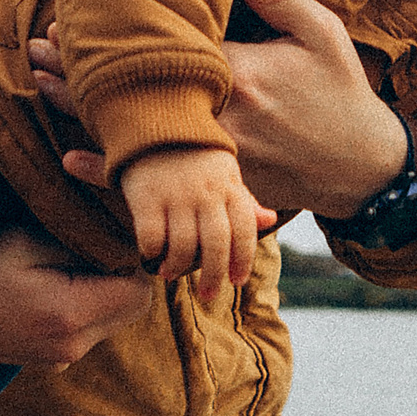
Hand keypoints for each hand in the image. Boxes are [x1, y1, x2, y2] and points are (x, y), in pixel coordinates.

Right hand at [0, 227, 153, 366]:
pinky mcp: (38, 359)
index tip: (110, 228)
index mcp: (67, 316)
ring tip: (60, 253)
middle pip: (130, 308)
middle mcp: (67, 348)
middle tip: (88, 234)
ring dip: (99, 286)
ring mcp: (52, 359)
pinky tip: (42, 277)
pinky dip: (78, 301)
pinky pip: (81, 327)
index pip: (141, 291)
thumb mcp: (23, 237)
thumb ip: (81, 239)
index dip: (132, 256)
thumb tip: (122, 236)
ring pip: (107, 317)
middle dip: (120, 271)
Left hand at [31, 0, 406, 217]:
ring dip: (84, 109)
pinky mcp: (217, 184)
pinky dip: (111, 173)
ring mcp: (216, 157)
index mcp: (245, 72)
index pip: (168, 44)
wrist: (365, 168)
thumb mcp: (321, 33)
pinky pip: (156, 180)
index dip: (118, 29)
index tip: (75, 12)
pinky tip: (71, 160)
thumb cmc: (342, 93)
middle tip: (37, 46)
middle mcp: (222, 117)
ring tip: (40, 84)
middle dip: (84, 67)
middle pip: (140, 87)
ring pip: (138, 131)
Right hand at [121, 146, 264, 300]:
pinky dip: (152, 252)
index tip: (237, 280)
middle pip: (216, 245)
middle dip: (215, 276)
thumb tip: (270, 220)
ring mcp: (176, 196)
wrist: (156, 120)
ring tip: (172, 273)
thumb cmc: (195, 153)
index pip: (244, 231)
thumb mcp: (226, 170)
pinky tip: (152, 255)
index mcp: (229, 187)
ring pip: (183, 245)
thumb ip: (244, 199)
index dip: (243, 260)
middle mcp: (206, 194)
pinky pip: (152, 236)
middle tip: (209, 295)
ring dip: (179, 266)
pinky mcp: (146, 197)